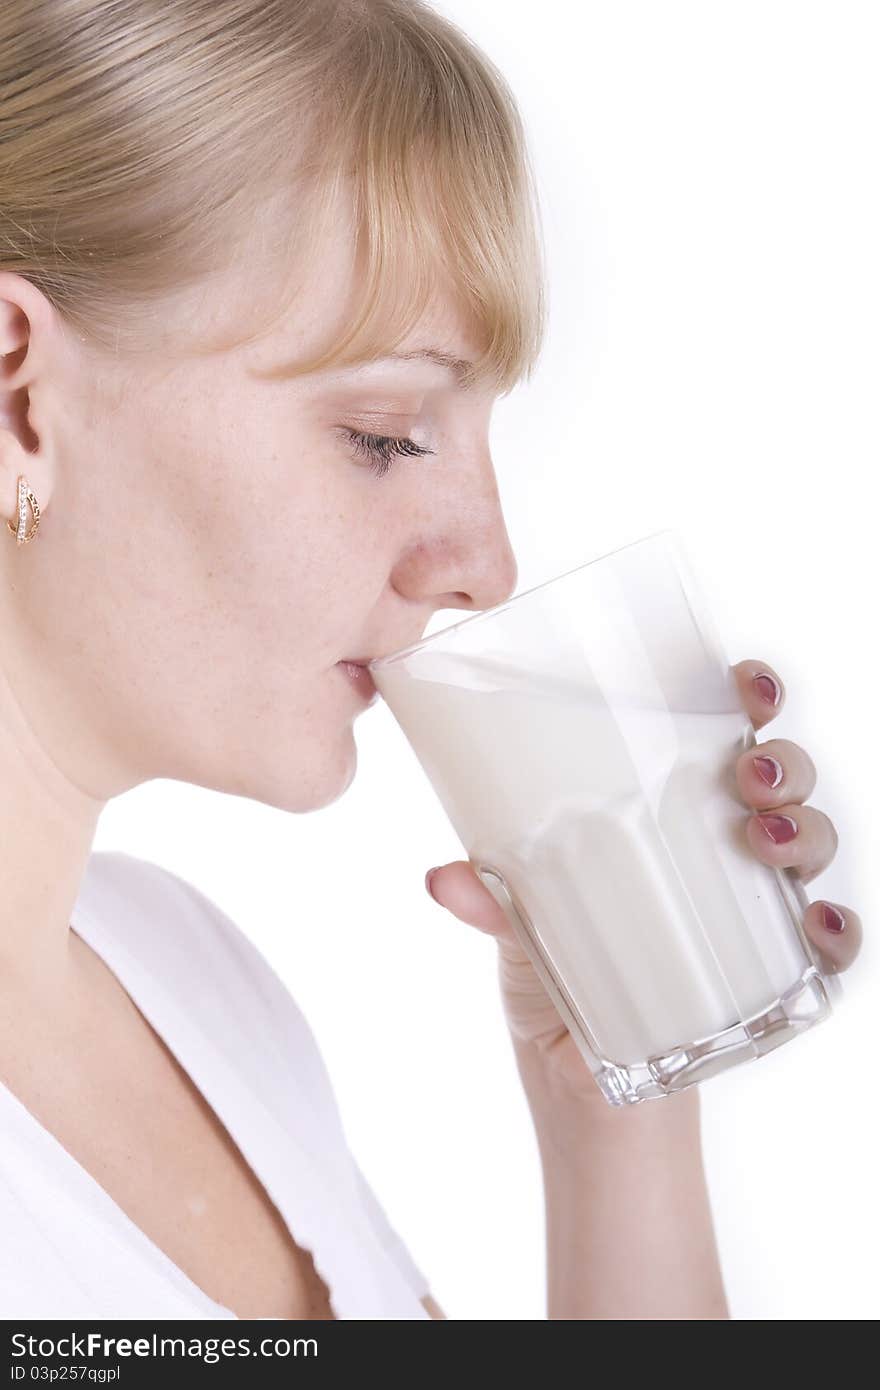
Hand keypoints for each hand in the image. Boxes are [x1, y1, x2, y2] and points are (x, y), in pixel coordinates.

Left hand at [424, 659, 862, 1103]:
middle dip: (781, 762)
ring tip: (766, 838)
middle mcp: (719, 848)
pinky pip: (830, 947)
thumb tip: (445, 879)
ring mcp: (752, 909)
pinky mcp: (775, 978)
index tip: (741, 684)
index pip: (719, 732)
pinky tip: (816, 924)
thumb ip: (493, 900)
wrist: (579, 1090)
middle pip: (779, 779)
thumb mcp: (518, 930)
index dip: (747, 696)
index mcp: (663, 811)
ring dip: (804, 829)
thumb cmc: (553, 981)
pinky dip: (838, 931)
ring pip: (812, 843)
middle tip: (749, 776)